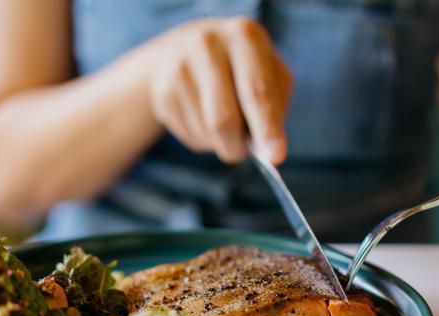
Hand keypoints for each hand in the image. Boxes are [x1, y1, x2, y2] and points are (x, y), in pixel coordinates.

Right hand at [149, 17, 292, 163]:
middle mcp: (207, 44)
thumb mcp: (270, 73)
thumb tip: (268, 150)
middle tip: (245, 154)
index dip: (268, 128)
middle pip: (224, 118)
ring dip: (222, 142)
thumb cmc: (242, 68)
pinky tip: (203, 117)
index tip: (276, 157)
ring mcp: (179, 66)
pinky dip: (204, 139)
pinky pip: (190, 134)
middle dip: (238, 146)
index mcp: (243, 35)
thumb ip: (275, 107)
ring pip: (206, 132)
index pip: (257, 91)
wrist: (185, 50)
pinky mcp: (162, 91)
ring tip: (226, 123)